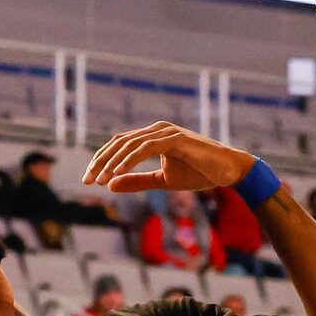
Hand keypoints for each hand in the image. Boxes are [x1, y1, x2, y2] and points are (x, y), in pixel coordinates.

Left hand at [84, 122, 255, 195]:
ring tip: (100, 179)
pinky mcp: (176, 138)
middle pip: (119, 142)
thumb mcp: (162, 180)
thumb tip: (110, 185)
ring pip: (130, 144)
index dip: (101, 160)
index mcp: (153, 136)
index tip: (89, 180)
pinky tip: (118, 172)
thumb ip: (137, 181)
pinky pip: (146, 147)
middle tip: (87, 180)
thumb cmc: (199, 173)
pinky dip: (130, 159)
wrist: (228, 171)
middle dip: (100, 161)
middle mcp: (157, 130)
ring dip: (112, 162)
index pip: (119, 145)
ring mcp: (167, 132)